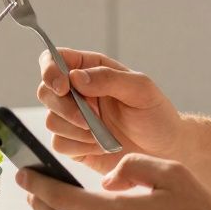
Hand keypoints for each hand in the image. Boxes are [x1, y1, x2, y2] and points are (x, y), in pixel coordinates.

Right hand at [36, 48, 182, 174]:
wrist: (165, 151)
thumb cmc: (156, 115)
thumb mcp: (141, 90)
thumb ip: (109, 79)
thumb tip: (76, 77)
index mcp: (92, 70)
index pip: (55, 59)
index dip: (50, 70)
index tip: (63, 86)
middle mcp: (78, 92)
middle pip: (45, 91)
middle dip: (64, 107)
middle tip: (90, 119)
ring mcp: (73, 119)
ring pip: (51, 120)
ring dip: (76, 130)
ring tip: (103, 134)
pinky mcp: (74, 144)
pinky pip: (59, 144)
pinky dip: (79, 147)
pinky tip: (101, 146)